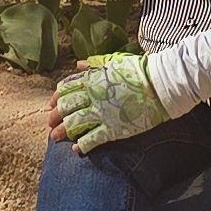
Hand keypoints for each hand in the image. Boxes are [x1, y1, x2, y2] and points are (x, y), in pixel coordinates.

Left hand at [53, 50, 170, 151]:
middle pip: (66, 107)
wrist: (160, 85)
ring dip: (63, 131)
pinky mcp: (113, 128)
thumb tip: (78, 65)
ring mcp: (102, 113)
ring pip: (74, 123)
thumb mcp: (114, 62)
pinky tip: (76, 149)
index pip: (66, 88)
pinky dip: (82, 145)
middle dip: (55, 116)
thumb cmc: (140, 71)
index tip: (52, 104)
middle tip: (50, 123)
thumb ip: (94, 64)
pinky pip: (92, 139)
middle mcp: (93, 96)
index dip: (57, 97)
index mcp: (93, 79)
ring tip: (55, 138)